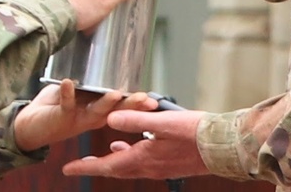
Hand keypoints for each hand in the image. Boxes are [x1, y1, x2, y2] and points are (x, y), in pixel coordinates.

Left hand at [14, 79, 158, 150]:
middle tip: (145, 98)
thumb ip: (90, 79)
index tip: (154, 99)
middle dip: (131, 105)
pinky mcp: (62, 117)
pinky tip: (69, 82)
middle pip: (116, 111)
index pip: (123, 107)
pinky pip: (66, 104)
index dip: (138, 103)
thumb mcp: (77, 90)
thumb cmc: (55, 105)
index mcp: (99, 110)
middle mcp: (92, 117)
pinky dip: (68, 92)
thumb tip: (103, 54)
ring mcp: (78, 119)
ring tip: (116, 93)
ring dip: (106, 103)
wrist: (29, 126)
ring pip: (96, 112)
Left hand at [61, 108, 207, 178]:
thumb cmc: (196, 133)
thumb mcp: (162, 122)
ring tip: (105, 153)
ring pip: (130, 167)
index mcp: (143, 159)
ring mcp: (161, 168)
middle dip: (96, 166)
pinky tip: (134, 146)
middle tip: (80, 165)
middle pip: (116, 170)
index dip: (86, 167)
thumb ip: (134, 120)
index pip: (107, 167)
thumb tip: (109, 119)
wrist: (223, 147)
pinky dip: (132, 156)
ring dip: (115, 161)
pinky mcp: (171, 164)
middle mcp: (150, 168)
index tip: (67, 169)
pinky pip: (143, 163)